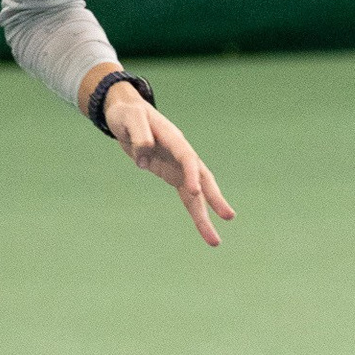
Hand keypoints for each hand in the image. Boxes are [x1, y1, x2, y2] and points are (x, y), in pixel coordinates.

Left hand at [106, 89, 233, 247]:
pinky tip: (203, 227)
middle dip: (214, 198)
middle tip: (228, 216)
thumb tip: (144, 154)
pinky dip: (194, 210)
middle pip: (202, 177)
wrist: (126, 114)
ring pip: (197, 192)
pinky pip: (186, 195)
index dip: (192, 174)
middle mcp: (181, 153)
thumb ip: (138, 134)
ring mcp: (178, 165)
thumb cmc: (127, 114)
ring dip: (205, 215)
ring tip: (215, 241)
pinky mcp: (171, 174)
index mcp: (173, 138)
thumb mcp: (129, 118)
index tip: (194, 192)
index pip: (186, 158)